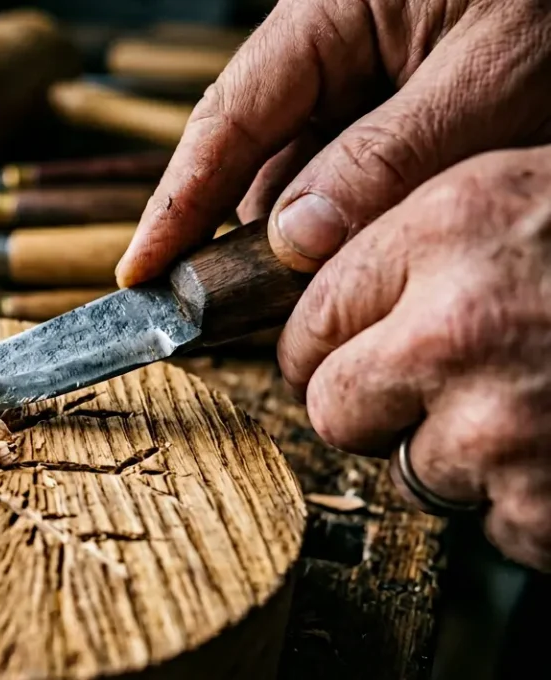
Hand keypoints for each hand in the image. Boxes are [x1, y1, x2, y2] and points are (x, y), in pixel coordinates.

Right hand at [115, 0, 550, 284]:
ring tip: (333, 292)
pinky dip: (362, 221)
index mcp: (330, 13)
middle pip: (261, 157)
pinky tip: (379, 253)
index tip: (139, 276)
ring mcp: (369, 75)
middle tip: (257, 318)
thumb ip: (390, 157)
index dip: (176, 204)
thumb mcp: (495, 75)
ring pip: (311, 175)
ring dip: (321, 238)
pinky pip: (359, 172)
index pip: (227, 119)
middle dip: (258, 239)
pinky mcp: (407, 102)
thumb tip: (294, 238)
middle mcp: (335, 45)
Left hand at [277, 145, 550, 569]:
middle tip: (436, 388)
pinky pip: (490, 521)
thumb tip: (331, 285)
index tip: (346, 349)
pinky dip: (525, 503)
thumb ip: (428, 236)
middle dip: (371, 405)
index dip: (325, 340)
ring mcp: (497, 425)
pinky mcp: (540, 504)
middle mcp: (454, 326)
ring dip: (459, 454)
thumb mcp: (533, 190)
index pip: (308, 313)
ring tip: (538, 407)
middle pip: (332, 404)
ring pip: (410, 467)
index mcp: (447, 228)